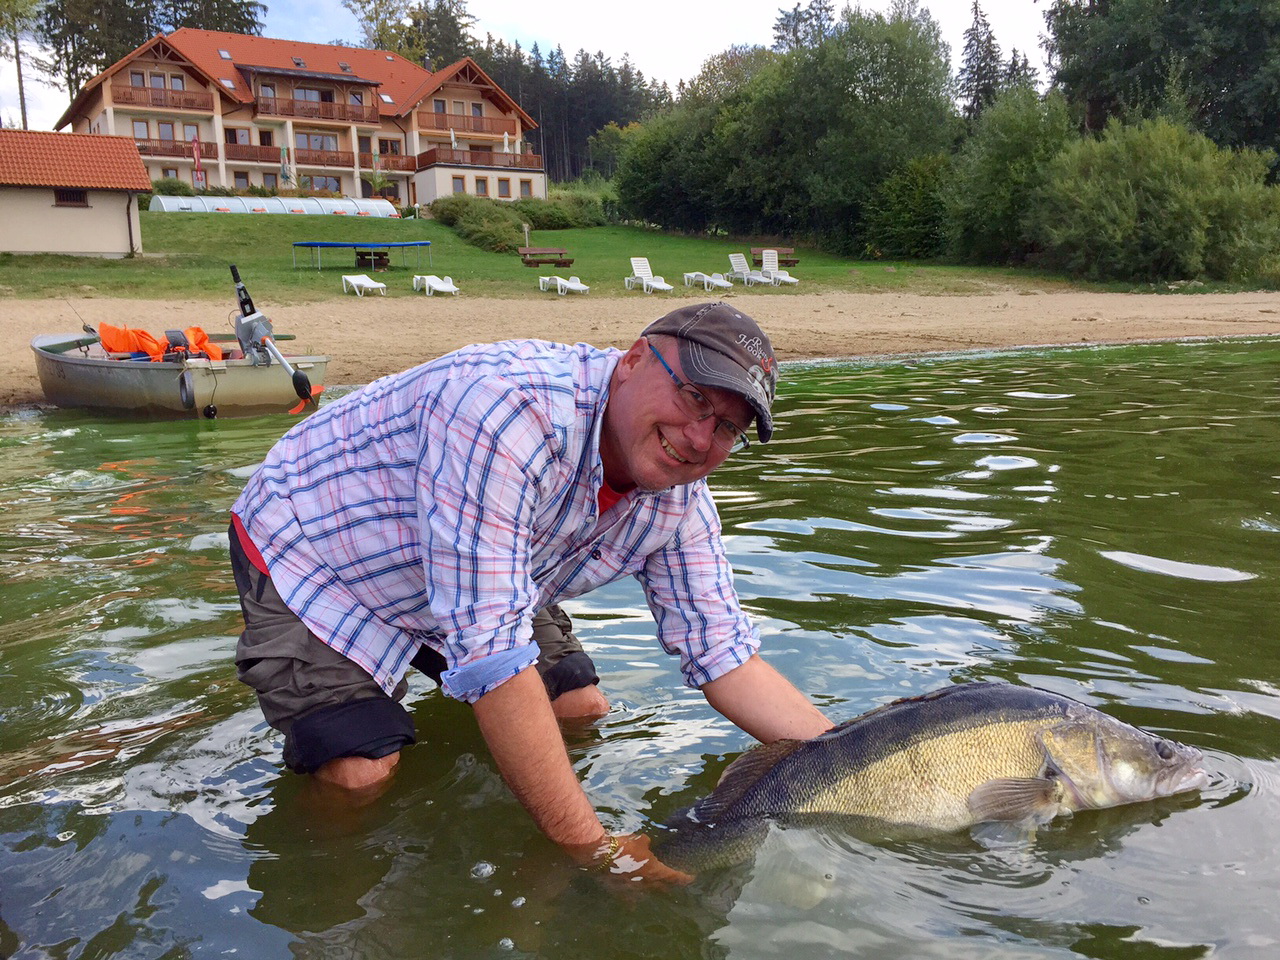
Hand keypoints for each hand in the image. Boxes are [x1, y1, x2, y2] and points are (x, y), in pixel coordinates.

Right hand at [567, 832, 692, 886]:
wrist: (602, 856)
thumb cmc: (624, 846)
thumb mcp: (640, 840)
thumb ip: (647, 843)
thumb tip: (648, 843)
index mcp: (655, 870)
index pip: (675, 877)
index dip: (685, 878)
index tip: (692, 878)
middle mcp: (647, 884)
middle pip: (662, 888)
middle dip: (668, 886)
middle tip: (671, 884)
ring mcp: (634, 890)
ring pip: (647, 894)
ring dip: (650, 891)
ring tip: (652, 890)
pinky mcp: (621, 892)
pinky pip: (629, 898)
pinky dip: (632, 898)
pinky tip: (631, 903)